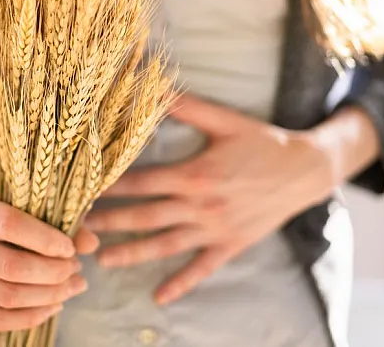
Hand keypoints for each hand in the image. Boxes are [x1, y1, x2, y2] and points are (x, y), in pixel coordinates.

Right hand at [0, 195, 99, 330]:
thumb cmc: (2, 221)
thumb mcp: (24, 210)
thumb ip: (59, 222)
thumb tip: (91, 244)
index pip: (9, 225)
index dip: (45, 240)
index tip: (70, 249)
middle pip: (11, 267)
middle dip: (53, 272)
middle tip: (76, 269)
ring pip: (8, 296)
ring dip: (49, 295)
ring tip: (73, 286)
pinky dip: (33, 316)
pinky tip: (54, 305)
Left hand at [83, 94, 335, 304]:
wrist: (306, 171)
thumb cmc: (262, 142)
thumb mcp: (225, 120)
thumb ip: (186, 106)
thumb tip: (153, 86)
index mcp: (195, 174)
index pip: (142, 182)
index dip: (111, 187)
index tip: (84, 189)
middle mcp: (201, 206)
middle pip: (145, 217)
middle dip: (110, 222)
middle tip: (78, 228)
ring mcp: (214, 229)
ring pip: (165, 246)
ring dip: (132, 254)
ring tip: (102, 260)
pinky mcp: (230, 245)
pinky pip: (201, 268)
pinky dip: (180, 283)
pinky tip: (159, 297)